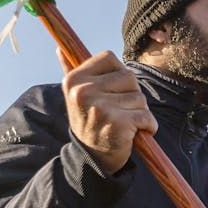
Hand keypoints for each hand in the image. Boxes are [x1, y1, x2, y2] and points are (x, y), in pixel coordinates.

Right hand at [60, 50, 156, 173]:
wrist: (92, 159)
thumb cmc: (89, 122)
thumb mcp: (75, 96)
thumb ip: (70, 70)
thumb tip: (60, 49)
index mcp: (74, 80)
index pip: (109, 57)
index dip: (118, 74)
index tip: (113, 91)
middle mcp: (83, 92)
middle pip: (129, 77)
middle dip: (132, 94)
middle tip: (119, 111)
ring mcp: (100, 108)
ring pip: (139, 97)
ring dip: (139, 112)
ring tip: (124, 124)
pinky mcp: (117, 123)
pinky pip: (145, 116)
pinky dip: (148, 125)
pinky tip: (137, 133)